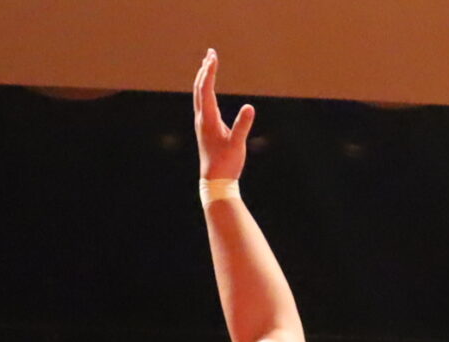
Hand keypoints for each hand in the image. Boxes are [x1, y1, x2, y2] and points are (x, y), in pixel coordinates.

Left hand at [192, 50, 255, 182]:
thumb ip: (242, 125)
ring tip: (208, 64)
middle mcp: (202, 118)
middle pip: (199, 87)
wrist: (215, 181)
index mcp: (208, 119)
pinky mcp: (205, 128)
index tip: (213, 56)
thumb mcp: (237, 144)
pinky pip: (202, 102)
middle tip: (211, 53)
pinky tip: (208, 89)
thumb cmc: (226, 164)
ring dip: (203, 77)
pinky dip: (205, 89)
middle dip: (204, 69)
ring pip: (199, 94)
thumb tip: (249, 107)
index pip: (206, 88)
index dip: (209, 71)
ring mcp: (202, 123)